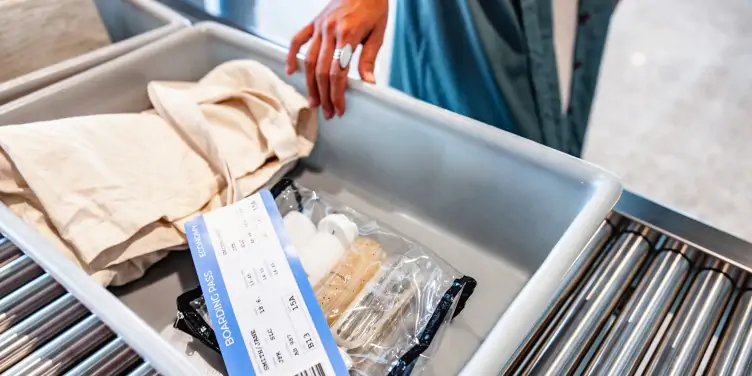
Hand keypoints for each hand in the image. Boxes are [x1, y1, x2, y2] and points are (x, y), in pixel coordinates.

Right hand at [286, 0, 387, 118]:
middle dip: (325, 95)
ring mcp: (319, 26)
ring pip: (309, 61)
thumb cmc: (373, 6)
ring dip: (310, 84)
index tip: (339, 109)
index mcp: (348, 34)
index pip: (338, 73)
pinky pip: (297, 40)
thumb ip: (369, 58)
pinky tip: (291, 72)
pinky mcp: (314, 22)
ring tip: (314, 101)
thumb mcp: (378, 33)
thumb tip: (368, 83)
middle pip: (322, 71)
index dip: (337, 94)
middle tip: (328, 112)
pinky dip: (292, 56)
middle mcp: (330, 31)